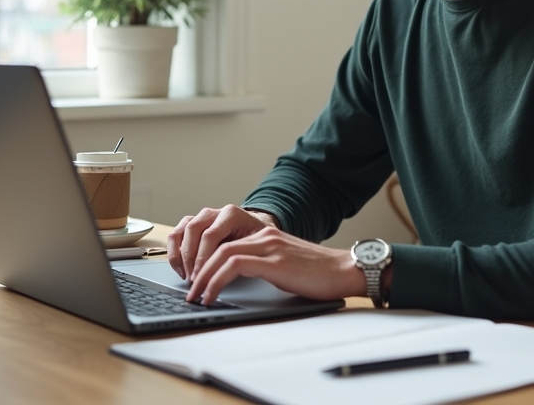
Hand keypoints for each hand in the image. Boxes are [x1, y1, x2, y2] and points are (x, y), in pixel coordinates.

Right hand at [167, 204, 278, 281]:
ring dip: (180, 256)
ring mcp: (200, 217)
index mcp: (231, 214)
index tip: (200, 276)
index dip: (202, 258)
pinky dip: (174, 252)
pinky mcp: (191, 224)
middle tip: (193, 279)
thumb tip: (227, 273)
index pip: (210, 234)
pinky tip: (180, 270)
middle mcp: (213, 213)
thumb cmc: (255, 238)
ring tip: (186, 276)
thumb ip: (241, 253)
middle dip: (190, 258)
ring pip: (181, 231)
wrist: (254, 228)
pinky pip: (175, 235)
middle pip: (193, 230)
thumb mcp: (255, 244)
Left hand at [184, 225, 367, 304]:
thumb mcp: (285, 265)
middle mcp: (264, 236)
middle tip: (188, 291)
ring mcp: (268, 246)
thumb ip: (264, 265)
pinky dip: (217, 281)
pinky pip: (234, 265)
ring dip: (202, 276)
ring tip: (195, 297)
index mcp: (265, 235)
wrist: (344, 270)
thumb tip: (239, 282)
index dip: (204, 260)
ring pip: (221, 253)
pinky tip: (211, 296)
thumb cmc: (318, 273)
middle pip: (216, 245)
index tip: (195, 280)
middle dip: (197, 269)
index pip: (223, 241)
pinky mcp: (273, 261)